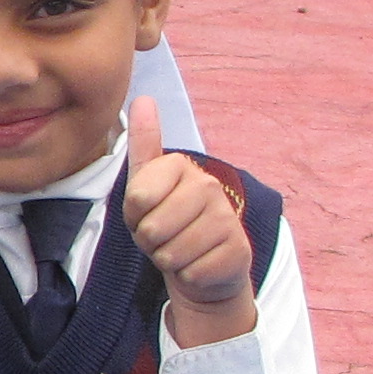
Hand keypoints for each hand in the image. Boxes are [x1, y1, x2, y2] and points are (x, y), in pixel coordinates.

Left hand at [121, 97, 255, 347]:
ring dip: (169, 259)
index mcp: (182, 167)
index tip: (146, 212)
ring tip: (179, 248)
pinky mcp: (238, 250)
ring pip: (172, 252)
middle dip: (150, 242)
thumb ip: (144, 144)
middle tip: (164, 236)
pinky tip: (198, 264)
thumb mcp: (146, 185)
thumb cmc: (167, 221)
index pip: (138, 198)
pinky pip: (192, 272)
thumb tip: (143, 98)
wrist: (203, 263)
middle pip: (153, 228)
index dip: (134, 215)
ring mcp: (227, 218)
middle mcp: (209, 186)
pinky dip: (188, 275)